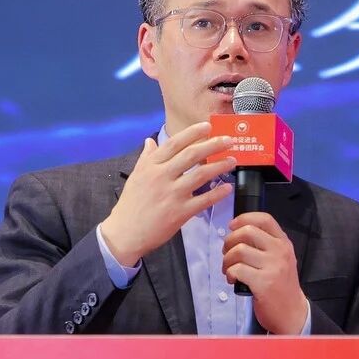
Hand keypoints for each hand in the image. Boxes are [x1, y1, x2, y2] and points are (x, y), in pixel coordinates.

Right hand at [101, 122, 236, 267]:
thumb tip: (151, 141)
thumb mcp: (135, 176)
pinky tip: (228, 188)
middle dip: (213, 145)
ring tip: (232, 160)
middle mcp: (162, 176)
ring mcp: (172, 194)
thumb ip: (146, 157)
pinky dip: (217, 193)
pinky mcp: (180, 212)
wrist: (125, 232)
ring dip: (219, 166)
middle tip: (229, 140)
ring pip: (201, 175)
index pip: (175, 143)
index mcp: (151, 166)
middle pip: (192, 155)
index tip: (208, 126)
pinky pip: (203, 200)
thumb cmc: (130, 204)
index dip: (193, 133)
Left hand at [222, 212, 305, 334]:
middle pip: (247, 232)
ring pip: (239, 251)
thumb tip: (237, 233)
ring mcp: (273, 267)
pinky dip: (229, 274)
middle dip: (229, 241)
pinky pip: (236, 270)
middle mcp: (280, 252)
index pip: (264, 219)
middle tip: (227, 253)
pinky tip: (232, 280)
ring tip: (229, 270)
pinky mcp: (264, 283)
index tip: (232, 226)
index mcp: (283, 243)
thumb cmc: (281, 285)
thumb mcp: (279, 259)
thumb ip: (264, 245)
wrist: (292, 313)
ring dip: (226, 260)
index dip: (243, 218)